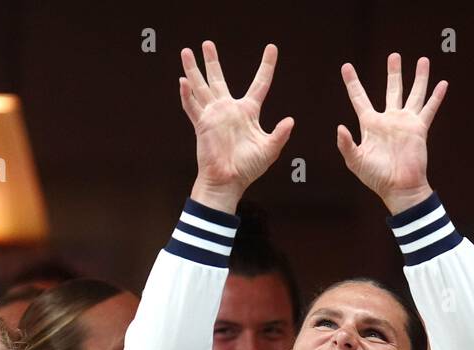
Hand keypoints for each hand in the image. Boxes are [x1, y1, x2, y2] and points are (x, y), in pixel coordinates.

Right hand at [179, 41, 293, 213]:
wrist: (228, 182)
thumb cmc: (248, 168)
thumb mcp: (270, 150)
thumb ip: (280, 134)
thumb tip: (291, 120)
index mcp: (248, 112)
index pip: (260, 83)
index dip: (266, 65)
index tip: (271, 48)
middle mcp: (229, 109)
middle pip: (218, 79)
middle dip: (212, 61)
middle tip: (207, 43)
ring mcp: (214, 115)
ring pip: (201, 87)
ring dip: (194, 70)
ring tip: (187, 51)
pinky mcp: (202, 125)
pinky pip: (192, 107)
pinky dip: (186, 95)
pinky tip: (182, 81)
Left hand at [336, 53, 447, 213]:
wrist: (399, 188)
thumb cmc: (376, 177)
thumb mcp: (355, 161)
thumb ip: (346, 144)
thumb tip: (340, 127)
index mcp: (370, 124)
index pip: (359, 98)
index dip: (352, 82)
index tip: (346, 66)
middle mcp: (389, 119)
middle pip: (391, 89)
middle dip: (394, 73)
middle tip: (394, 56)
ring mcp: (405, 122)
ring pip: (413, 94)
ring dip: (418, 77)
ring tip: (422, 60)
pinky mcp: (419, 129)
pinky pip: (429, 109)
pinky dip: (436, 97)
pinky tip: (442, 83)